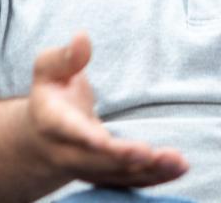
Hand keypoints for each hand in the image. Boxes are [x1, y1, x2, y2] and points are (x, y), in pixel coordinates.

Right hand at [27, 33, 187, 187]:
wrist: (42, 138)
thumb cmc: (51, 94)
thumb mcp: (48, 69)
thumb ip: (65, 57)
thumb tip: (82, 37)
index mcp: (54, 122)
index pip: (69, 131)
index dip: (84, 138)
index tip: (101, 140)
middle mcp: (69, 153)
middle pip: (97, 161)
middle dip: (122, 158)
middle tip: (149, 153)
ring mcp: (89, 169)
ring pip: (117, 176)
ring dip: (148, 172)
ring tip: (177, 163)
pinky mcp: (107, 176)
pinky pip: (130, 182)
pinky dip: (155, 178)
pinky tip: (178, 169)